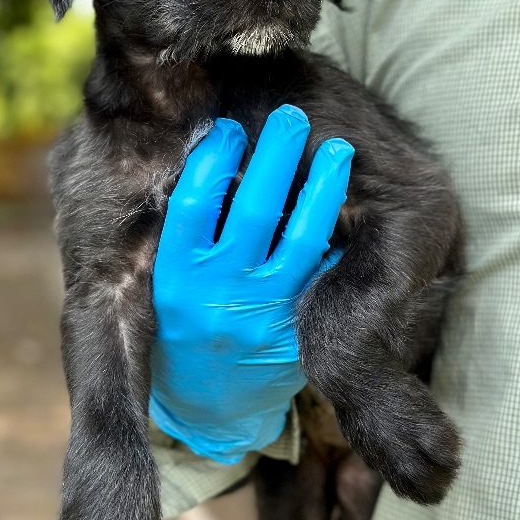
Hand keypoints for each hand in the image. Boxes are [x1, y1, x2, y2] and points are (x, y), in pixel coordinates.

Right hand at [149, 104, 352, 463]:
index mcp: (173, 278)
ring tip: (338, 151)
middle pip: (253, 212)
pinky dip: (339, 239)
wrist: (208, 402)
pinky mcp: (296, 330)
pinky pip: (323, 276)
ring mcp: (260, 315)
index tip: (230, 125)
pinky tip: (353, 206)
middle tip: (293, 118)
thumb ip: (184, 231)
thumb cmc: (183, 322)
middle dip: (276, 157)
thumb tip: (209, 148)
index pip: (194, 205)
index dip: (214, 160)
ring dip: (323, 190)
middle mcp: (215, 296)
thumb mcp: (165, 282)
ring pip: (300, 241)